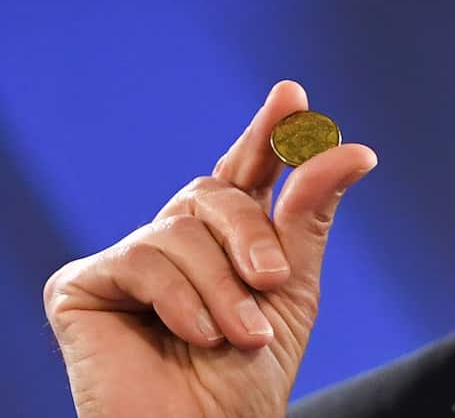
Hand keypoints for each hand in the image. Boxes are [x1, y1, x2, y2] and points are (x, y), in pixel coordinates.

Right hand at [44, 80, 377, 417]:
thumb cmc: (246, 376)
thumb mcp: (293, 287)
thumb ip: (309, 214)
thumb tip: (352, 148)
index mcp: (228, 235)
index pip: (248, 169)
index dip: (268, 132)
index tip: (292, 96)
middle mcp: (176, 236)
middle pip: (219, 192)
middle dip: (253, 235)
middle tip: (274, 284)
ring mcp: (128, 260)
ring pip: (182, 227)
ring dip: (223, 288)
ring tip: (238, 336)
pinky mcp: (83, 286)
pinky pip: (141, 258)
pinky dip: (180, 299)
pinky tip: (193, 336)